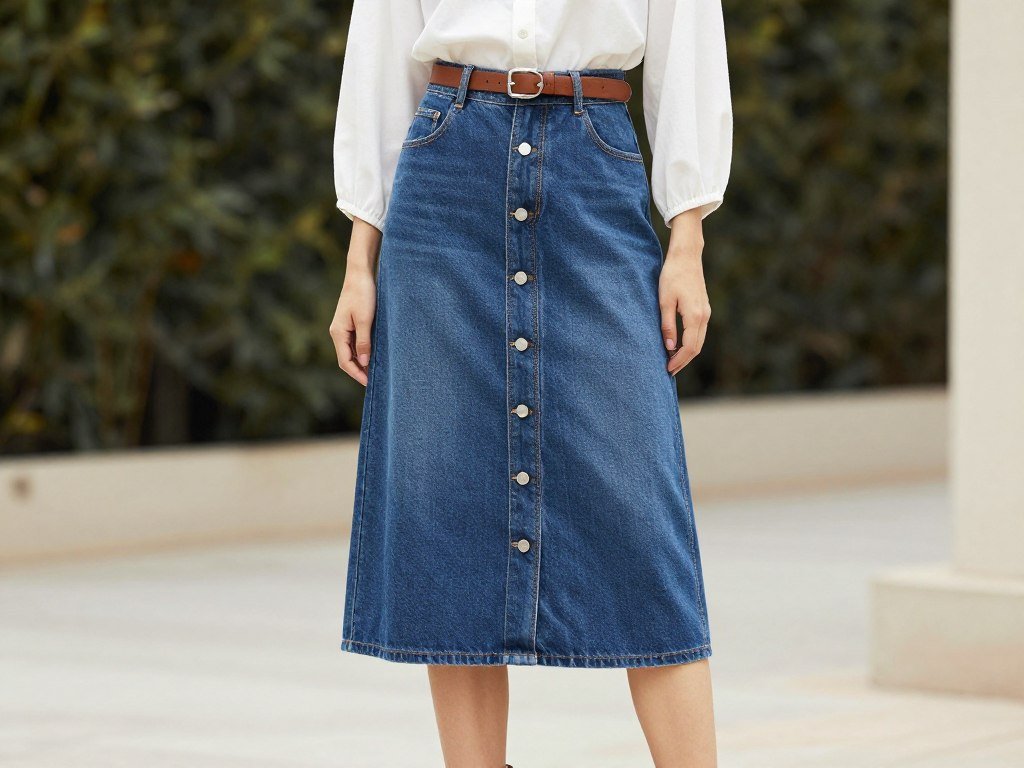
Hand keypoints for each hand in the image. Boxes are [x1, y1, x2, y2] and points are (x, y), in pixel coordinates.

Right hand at [329, 218, 380, 385]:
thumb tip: (364, 362)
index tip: (370, 384)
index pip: (345, 362)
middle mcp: (338, 333)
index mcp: (338, 333)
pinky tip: (375, 355)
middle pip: (347, 359)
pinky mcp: (351, 324)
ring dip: (363, 362)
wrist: (361, 274)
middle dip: (360, 371)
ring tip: (377, 371)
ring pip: (352, 352)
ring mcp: (344, 329)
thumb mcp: (365, 320)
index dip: (357, 374)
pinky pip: (356, 343)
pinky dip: (364, 352)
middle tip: (376, 381)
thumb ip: (364, 341)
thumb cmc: (363, 294)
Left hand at [660, 208, 710, 375]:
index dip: (679, 361)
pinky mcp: (704, 308)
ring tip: (672, 360)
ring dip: (687, 353)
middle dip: (683, 361)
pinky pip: (699, 332)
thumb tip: (669, 347)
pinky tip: (678, 345)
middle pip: (697, 348)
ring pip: (699, 341)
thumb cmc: (672, 276)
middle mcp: (704, 317)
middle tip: (669, 370)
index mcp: (695, 316)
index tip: (667, 369)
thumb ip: (667, 325)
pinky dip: (690, 343)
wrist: (686, 256)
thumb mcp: (664, 301)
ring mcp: (706, 312)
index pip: (689, 347)